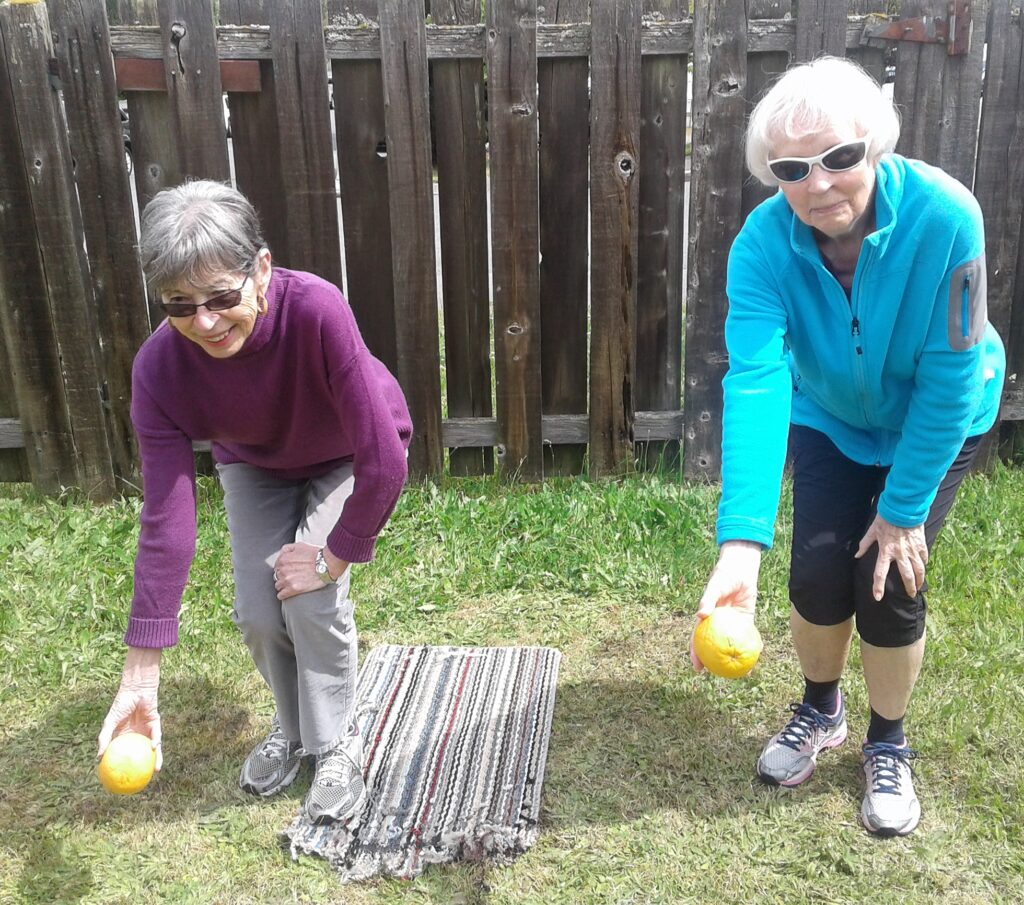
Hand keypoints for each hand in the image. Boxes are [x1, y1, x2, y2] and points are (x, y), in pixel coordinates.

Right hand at [98, 646, 162, 769]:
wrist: (136, 689)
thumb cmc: (121, 704)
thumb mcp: (109, 722)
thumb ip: (105, 738)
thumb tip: (98, 757)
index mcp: (124, 736)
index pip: (124, 754)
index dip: (123, 765)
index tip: (121, 779)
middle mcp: (137, 735)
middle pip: (140, 754)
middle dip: (142, 767)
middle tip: (142, 780)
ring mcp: (147, 730)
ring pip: (152, 748)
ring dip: (155, 759)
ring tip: (156, 771)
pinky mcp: (156, 723)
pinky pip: (156, 735)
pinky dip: (155, 742)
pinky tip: (153, 749)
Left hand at [273, 542, 349, 600]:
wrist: (326, 564)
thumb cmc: (316, 555)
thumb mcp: (300, 545)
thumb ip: (287, 549)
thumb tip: (282, 554)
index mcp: (283, 559)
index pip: (276, 566)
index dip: (282, 568)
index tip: (287, 570)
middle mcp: (283, 570)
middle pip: (277, 576)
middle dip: (282, 576)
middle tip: (291, 577)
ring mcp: (287, 580)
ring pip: (278, 586)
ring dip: (283, 585)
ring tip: (291, 585)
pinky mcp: (293, 589)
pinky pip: (281, 595)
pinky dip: (283, 595)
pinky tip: (287, 593)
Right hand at [690, 540, 761, 671]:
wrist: (741, 568)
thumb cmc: (724, 576)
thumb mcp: (715, 587)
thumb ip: (708, 599)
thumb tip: (700, 615)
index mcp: (707, 618)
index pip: (698, 640)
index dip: (696, 654)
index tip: (697, 667)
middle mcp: (718, 623)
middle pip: (715, 646)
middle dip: (715, 662)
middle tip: (718, 675)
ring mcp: (732, 623)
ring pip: (732, 643)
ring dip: (735, 657)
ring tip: (740, 673)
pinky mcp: (746, 619)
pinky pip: (748, 634)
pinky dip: (751, 644)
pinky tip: (757, 655)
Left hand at [855, 514, 926, 600]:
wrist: (903, 508)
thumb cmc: (885, 519)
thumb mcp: (872, 531)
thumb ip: (865, 544)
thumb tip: (857, 555)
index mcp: (886, 551)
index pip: (880, 573)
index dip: (878, 587)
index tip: (878, 597)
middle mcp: (900, 554)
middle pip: (906, 576)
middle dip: (909, 587)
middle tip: (911, 595)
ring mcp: (913, 550)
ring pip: (919, 570)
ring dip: (920, 580)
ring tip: (919, 586)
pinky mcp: (921, 545)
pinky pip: (924, 558)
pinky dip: (924, 564)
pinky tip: (923, 568)